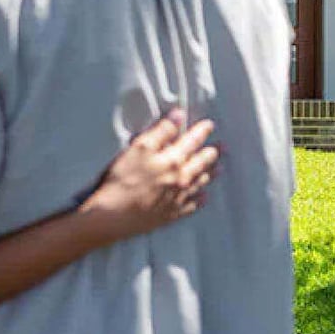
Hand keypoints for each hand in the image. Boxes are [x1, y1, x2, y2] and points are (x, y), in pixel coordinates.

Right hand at [77, 110, 217, 241]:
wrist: (112, 216)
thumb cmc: (122, 180)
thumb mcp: (138, 148)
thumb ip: (161, 131)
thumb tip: (178, 117)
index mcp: (173, 160)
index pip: (192, 140)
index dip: (202, 131)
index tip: (209, 126)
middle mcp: (181, 179)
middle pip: (202, 162)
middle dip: (213, 152)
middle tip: (222, 147)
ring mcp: (178, 198)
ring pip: (200, 183)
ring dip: (211, 174)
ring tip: (219, 168)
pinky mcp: (171, 214)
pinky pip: (192, 206)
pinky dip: (200, 200)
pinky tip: (204, 197)